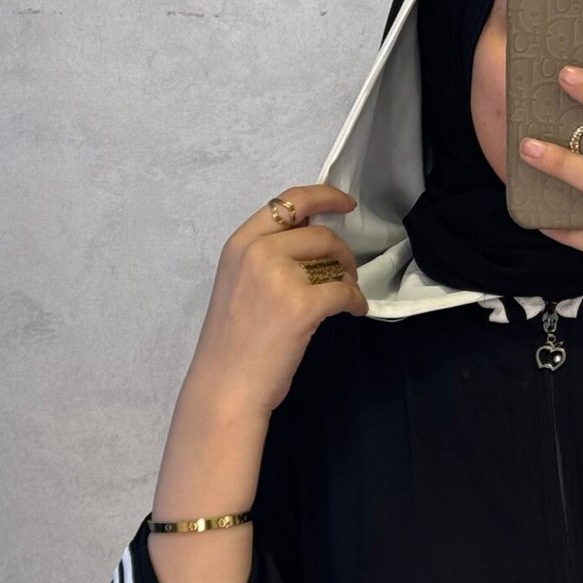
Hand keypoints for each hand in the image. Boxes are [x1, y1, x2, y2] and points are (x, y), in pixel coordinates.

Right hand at [188, 182, 367, 418]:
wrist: (225, 386)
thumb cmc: (232, 343)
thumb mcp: (240, 282)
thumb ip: (268, 255)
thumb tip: (314, 238)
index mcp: (240, 243)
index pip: (288, 201)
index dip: (323, 196)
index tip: (345, 203)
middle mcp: (257, 252)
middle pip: (319, 232)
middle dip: (341, 252)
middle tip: (346, 273)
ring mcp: (279, 277)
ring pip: (335, 258)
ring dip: (349, 277)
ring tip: (346, 296)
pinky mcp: (301, 305)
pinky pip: (345, 291)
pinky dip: (357, 301)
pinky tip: (354, 311)